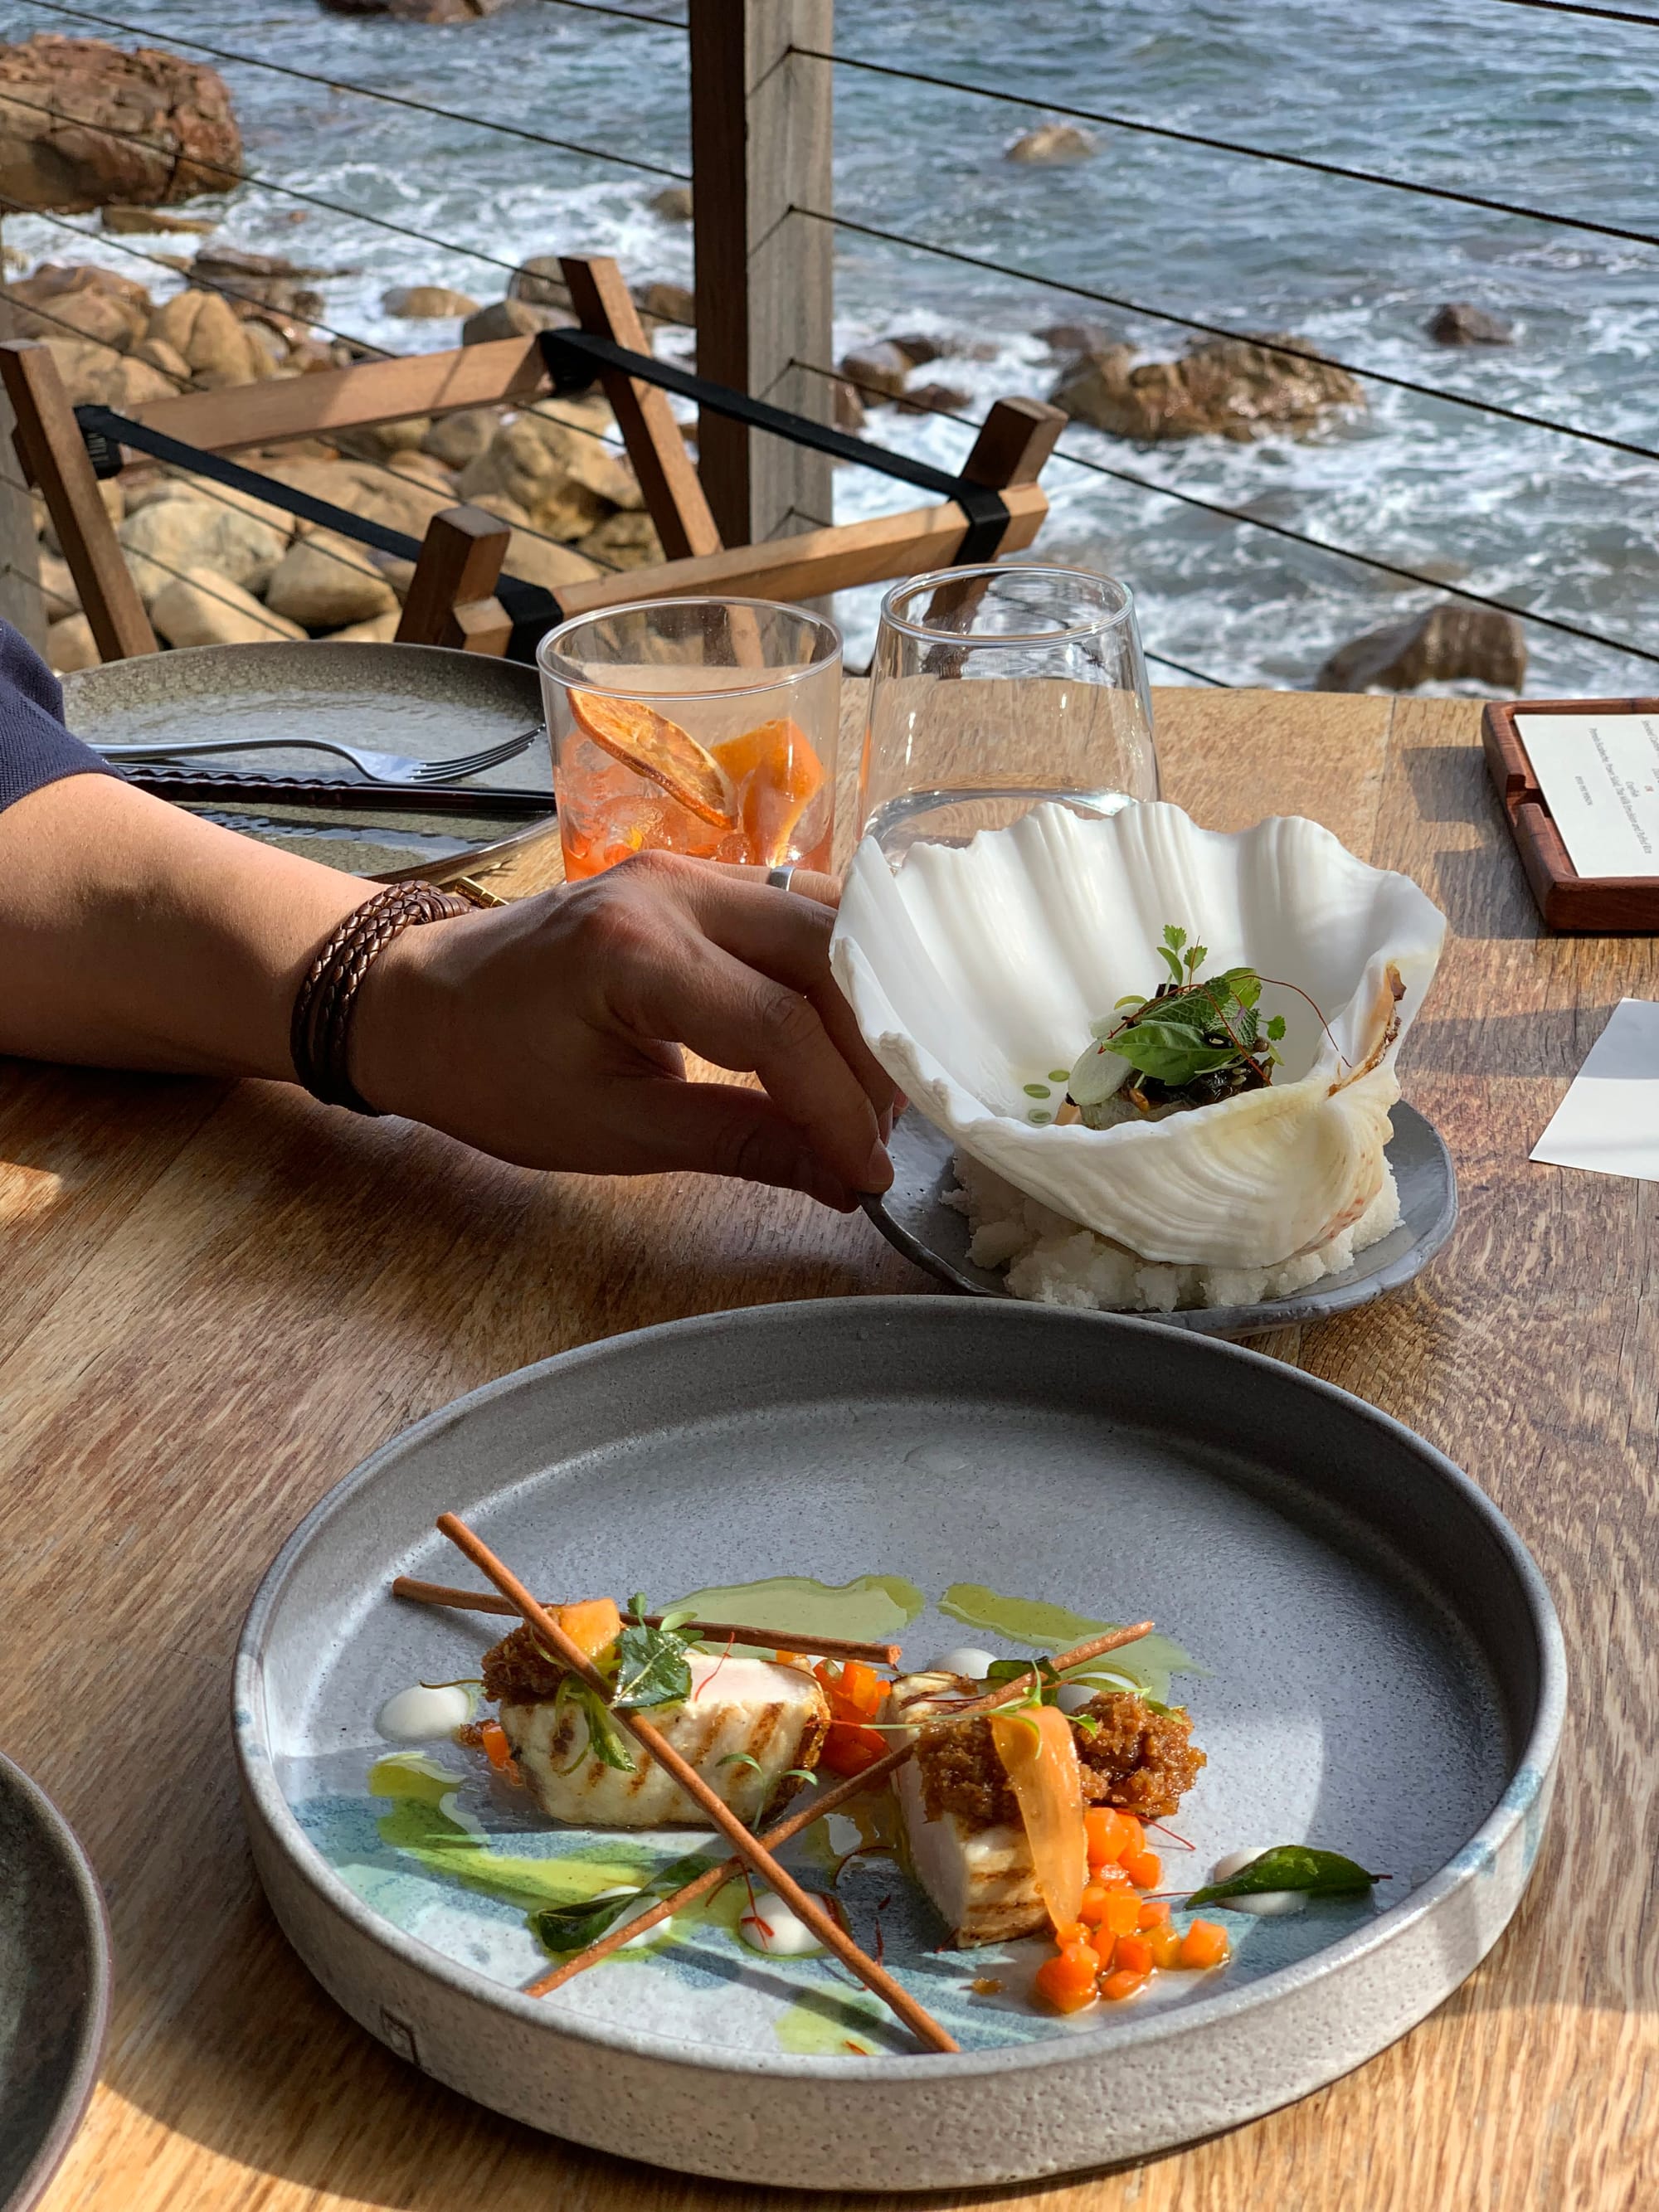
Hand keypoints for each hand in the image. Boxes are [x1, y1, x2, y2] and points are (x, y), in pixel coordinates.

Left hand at [353, 853, 896, 1209]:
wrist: (415, 1003)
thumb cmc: (490, 1073)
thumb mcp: (609, 1132)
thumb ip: (738, 1145)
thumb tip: (843, 1181)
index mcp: (633, 949)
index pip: (778, 1024)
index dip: (839, 1106)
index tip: (871, 1172)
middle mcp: (673, 887)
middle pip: (823, 954)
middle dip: (870, 1052)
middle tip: (884, 1133)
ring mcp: (689, 870)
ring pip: (826, 919)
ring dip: (866, 1005)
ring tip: (875, 1090)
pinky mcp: (698, 877)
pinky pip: (798, 906)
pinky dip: (839, 969)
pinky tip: (853, 1030)